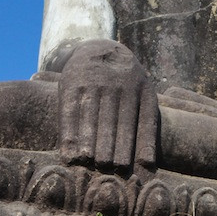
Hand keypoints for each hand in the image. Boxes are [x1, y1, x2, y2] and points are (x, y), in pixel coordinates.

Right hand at [58, 39, 158, 171]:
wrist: (100, 48)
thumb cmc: (127, 83)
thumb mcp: (143, 96)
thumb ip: (147, 127)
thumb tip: (148, 164)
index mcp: (135, 89)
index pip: (131, 120)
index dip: (127, 144)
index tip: (123, 167)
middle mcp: (114, 84)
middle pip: (110, 120)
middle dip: (108, 145)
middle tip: (106, 167)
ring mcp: (92, 82)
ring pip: (90, 116)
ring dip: (88, 141)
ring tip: (87, 161)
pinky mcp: (71, 83)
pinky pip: (69, 112)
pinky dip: (68, 134)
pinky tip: (68, 154)